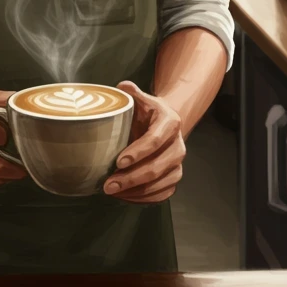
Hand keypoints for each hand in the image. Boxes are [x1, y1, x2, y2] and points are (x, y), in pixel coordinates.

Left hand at [103, 81, 185, 204]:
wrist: (164, 123)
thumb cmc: (146, 112)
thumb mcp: (140, 99)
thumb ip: (131, 92)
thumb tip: (122, 87)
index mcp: (170, 122)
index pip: (155, 140)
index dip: (138, 152)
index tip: (118, 161)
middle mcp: (178, 145)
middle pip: (157, 166)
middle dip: (131, 178)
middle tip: (108, 185)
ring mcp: (178, 164)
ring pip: (161, 183)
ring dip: (136, 191)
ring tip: (112, 192)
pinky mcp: (175, 177)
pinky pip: (163, 194)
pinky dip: (144, 199)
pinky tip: (126, 197)